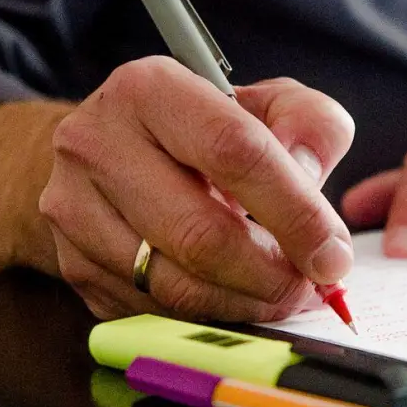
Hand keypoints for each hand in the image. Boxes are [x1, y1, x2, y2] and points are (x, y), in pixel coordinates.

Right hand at [38, 57, 355, 320]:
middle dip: (272, 274)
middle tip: (312, 288)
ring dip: (244, 303)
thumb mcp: (263, 105)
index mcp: (149, 90)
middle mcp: (96, 145)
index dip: (295, 212)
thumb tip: (311, 177)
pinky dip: (206, 316)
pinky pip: (152, 311)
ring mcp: (74, 210)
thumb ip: (309, 125)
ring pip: (175, 285)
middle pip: (200, 233)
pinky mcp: (72, 265)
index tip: (334, 255)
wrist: (103, 152)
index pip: (234, 152)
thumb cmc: (198, 131)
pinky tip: (234, 298)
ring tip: (280, 295)